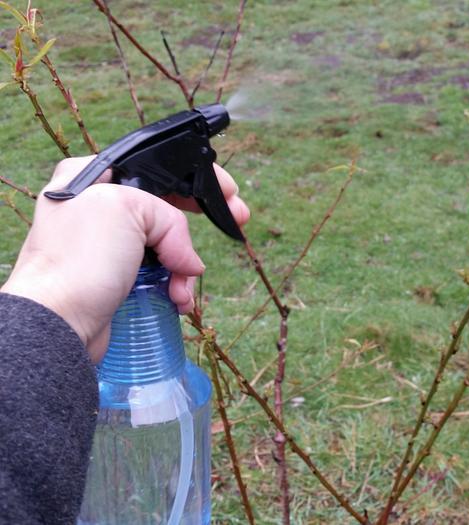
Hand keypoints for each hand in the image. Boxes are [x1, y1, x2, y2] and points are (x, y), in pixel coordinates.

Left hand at [0, 156, 249, 361]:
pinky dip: (175, 285)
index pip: (157, 167)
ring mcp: (108, 245)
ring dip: (186, 266)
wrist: (57, 324)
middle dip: (202, 220)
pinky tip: (178, 300)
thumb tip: (187, 261)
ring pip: (168, 244)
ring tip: (184, 286)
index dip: (197, 178)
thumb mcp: (128, 208)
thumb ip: (169, 218)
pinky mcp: (116, 276)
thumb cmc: (80, 260)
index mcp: (93, 177)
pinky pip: (160, 273)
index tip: (229, 191)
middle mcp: (99, 207)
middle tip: (238, 219)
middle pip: (167, 206)